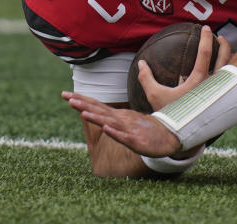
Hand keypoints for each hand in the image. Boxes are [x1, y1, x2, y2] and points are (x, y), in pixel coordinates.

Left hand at [63, 91, 180, 156]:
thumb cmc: (148, 129)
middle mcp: (122, 120)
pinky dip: (115, 132)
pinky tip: (106, 128)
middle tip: (66, 97)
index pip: (97, 105)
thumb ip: (114, 118)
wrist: (171, 137)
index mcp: (119, 115)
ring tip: (82, 112)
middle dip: (82, 104)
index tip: (65, 94)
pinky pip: (124, 137)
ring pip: (110, 122)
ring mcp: (129, 129)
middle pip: (99, 110)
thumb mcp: (129, 121)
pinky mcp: (137, 142)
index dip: (81, 99)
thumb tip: (99, 116)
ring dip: (96, 117)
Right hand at [138, 25, 231, 111]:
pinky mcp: (222, 99)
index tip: (205, 28)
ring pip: (231, 68)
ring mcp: (220, 92)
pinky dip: (229, 73)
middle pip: (225, 57)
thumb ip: (146, 78)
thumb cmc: (170, 115)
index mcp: (199, 80)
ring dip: (229, 56)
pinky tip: (224, 71)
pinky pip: (229, 82)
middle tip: (219, 36)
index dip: (206, 38)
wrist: (184, 136)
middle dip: (224, 44)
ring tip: (224, 49)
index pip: (206, 53)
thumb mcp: (155, 96)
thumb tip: (141, 62)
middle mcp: (214, 84)